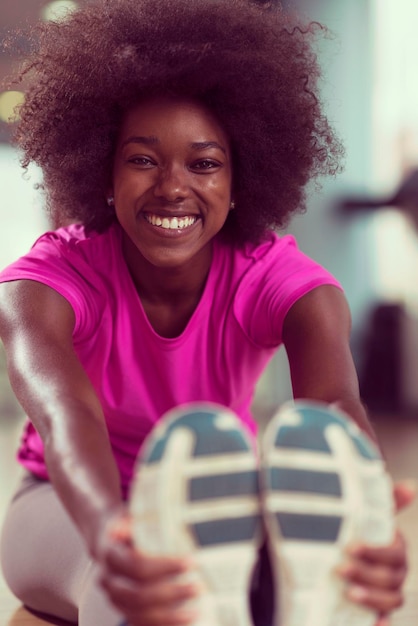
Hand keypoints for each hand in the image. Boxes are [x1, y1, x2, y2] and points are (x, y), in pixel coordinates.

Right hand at [96, 511, 199, 624]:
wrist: (105, 538)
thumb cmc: (125, 526)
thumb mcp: (129, 515)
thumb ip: (138, 519)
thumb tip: (152, 516)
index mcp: (110, 554)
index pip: (137, 565)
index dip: (165, 566)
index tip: (190, 562)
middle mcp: (108, 579)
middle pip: (138, 595)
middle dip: (171, 594)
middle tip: (197, 587)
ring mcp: (113, 598)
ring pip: (138, 615)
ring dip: (169, 616)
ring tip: (195, 611)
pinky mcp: (122, 609)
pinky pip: (139, 623)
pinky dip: (162, 625)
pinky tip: (182, 622)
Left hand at [336, 480, 415, 623]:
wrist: (340, 553)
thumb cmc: (359, 530)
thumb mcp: (370, 515)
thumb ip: (388, 501)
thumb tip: (412, 486)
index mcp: (396, 550)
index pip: (394, 555)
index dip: (375, 552)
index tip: (351, 548)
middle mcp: (397, 573)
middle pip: (391, 579)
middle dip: (366, 573)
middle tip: (340, 569)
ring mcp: (388, 593)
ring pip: (391, 600)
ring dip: (372, 598)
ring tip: (349, 593)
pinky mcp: (375, 608)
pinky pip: (384, 619)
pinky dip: (379, 623)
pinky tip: (373, 625)